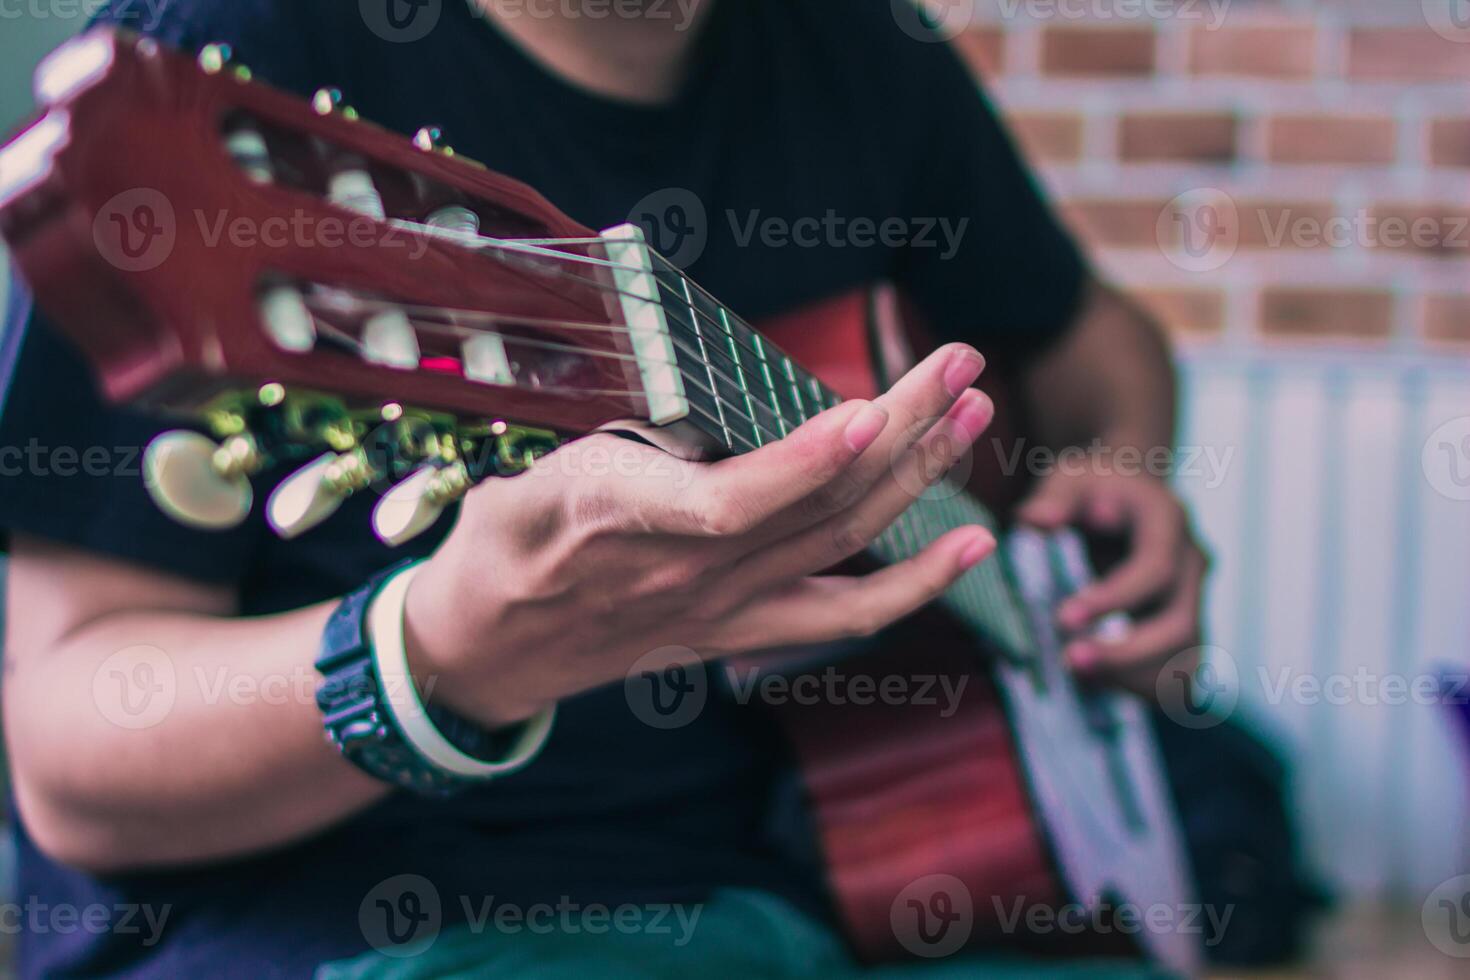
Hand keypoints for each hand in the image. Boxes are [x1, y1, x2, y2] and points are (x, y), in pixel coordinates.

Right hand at [404, 345, 997, 727]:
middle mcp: (687, 571)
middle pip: (817, 502)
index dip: (802, 462)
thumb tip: (709, 401)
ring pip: (842, 541)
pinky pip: (841, 615)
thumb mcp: (535, 472)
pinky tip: (974, 546)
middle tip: (960, 362)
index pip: (730, 501)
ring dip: (920, 476)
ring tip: (975, 414)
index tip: (863, 411)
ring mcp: (721, 609)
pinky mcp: (738, 632)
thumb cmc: (505, 538)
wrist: (484, 647)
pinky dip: (914, 585)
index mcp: (622, 516)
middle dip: (900, 427)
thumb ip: (626, 445)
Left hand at [1017, 466, 1208, 697]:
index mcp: (1168, 521)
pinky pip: (1181, 675)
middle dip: (1126, 652)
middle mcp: (1192, 563)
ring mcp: (1195, 600)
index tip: (1064, 618)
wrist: (1125, 497)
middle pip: (1179, 624)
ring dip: (1132, 677)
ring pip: (1185, 659)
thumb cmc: (1091, 488)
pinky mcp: (1185, 629)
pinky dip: (1141, 688)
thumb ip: (1054, 497)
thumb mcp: (1069, 478)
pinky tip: (1096, 685)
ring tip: (1077, 677)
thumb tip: (1038, 521)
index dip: (1115, 599)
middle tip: (1069, 660)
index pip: (1156, 568)